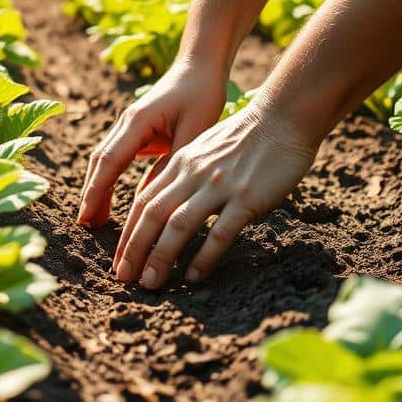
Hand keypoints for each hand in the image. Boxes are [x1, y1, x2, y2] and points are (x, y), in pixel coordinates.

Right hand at [77, 59, 227, 227]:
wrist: (200, 66)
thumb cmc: (201, 94)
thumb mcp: (195, 131)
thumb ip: (173, 163)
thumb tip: (153, 198)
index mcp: (137, 121)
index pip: (109, 161)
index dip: (96, 191)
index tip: (86, 216)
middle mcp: (126, 123)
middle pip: (99, 161)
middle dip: (90, 194)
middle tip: (86, 226)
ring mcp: (129, 126)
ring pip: (104, 160)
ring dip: (97, 187)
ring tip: (95, 219)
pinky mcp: (137, 130)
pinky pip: (117, 157)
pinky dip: (109, 178)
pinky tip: (110, 198)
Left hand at [111, 96, 318, 287]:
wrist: (282, 118)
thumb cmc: (246, 137)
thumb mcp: (204, 149)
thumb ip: (184, 173)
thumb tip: (166, 203)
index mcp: (180, 163)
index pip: (143, 201)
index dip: (128, 233)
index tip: (120, 259)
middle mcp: (192, 174)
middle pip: (152, 215)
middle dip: (134, 249)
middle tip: (124, 278)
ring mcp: (218, 186)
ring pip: (178, 225)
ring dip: (160, 256)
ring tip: (149, 283)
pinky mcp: (245, 198)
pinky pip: (219, 233)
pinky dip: (203, 257)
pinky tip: (193, 277)